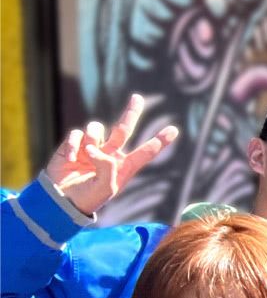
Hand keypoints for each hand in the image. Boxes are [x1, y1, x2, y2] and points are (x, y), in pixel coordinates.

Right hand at [44, 94, 178, 217]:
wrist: (60, 199)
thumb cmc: (87, 198)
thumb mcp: (104, 189)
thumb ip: (107, 169)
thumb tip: (97, 149)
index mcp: (123, 167)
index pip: (145, 152)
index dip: (159, 141)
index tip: (174, 130)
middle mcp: (110, 154)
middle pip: (123, 129)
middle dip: (131, 112)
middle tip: (137, 98)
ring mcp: (91, 147)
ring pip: (97, 127)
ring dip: (92, 138)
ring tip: (86, 156)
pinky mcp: (74, 144)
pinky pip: (77, 134)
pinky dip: (73, 145)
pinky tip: (70, 159)